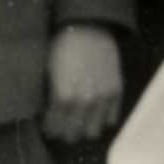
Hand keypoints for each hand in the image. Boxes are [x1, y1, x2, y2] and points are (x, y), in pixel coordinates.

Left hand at [43, 25, 125, 142]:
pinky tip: (95, 112)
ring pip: (93, 132)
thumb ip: (49, 97)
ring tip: (80, 122)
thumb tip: (47, 116)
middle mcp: (84, 101)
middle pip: (73, 135)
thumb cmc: (63, 47)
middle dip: (65, 132)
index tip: (49, 128)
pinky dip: (102, 119)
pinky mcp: (116, 92)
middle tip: (63, 126)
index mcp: (63, 96)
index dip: (50, 130)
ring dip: (85, 129)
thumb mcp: (48, 72)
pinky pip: (111, 120)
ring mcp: (103, 98)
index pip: (54, 128)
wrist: (88, 28)